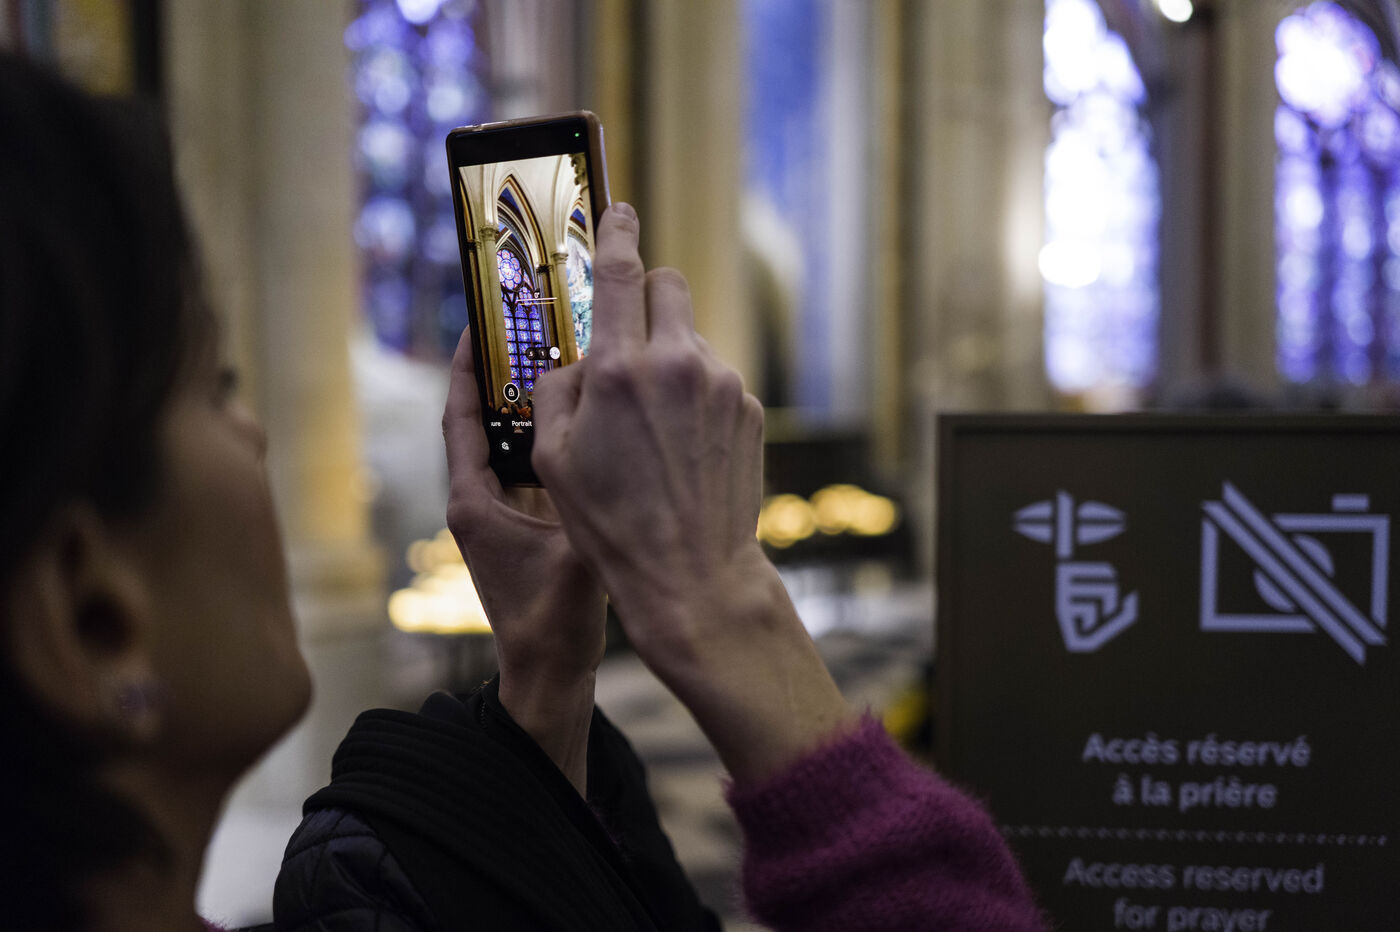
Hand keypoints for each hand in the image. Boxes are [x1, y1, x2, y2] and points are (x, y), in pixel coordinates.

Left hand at [443, 330, 605, 792]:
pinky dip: (549, 440)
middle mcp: (480, 504)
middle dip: (502, 378)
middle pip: (482, 423)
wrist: (550, 676)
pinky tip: (582, 419)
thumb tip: (619, 450)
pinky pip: (532, 469)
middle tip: (529, 331)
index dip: (464, 371)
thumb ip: (595, 510)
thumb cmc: (553, 625)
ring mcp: (502, 517)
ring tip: (559, 362)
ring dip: (528, 407)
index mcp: (474, 504)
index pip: (459, 420)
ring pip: (509, 445)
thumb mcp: (578, 560)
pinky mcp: (526, 529)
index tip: (474, 326)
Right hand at [532, 204, 857, 782]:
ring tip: (653, 424)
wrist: (691, 572)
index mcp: (620, 370)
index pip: (621, 272)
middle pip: (670, 284)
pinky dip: (696, 393)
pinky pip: (715, 377)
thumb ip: (559, 388)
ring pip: (692, 337)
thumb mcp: (553, 456)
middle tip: (630, 332)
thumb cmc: (611, 522)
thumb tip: (579, 360)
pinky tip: (683, 445)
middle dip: (649, 292)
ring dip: (670, 356)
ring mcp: (721, 384)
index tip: (619, 210)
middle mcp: (677, 364)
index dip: (617, 231)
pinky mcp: (748, 409)